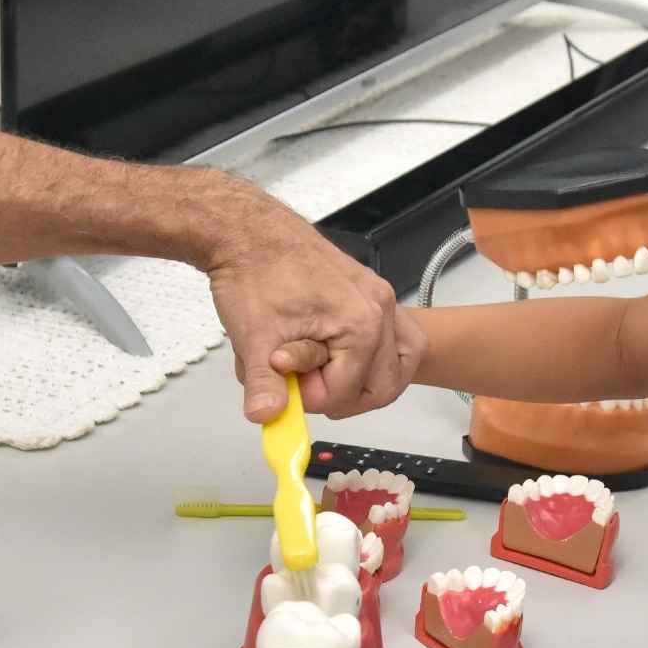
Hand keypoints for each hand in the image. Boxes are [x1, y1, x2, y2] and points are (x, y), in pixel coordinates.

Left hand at [201, 181, 417, 420]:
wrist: (250, 232)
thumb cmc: (255, 272)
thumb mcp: (254, 338)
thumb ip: (264, 385)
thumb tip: (268, 415)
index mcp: (359, 323)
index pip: (347, 393)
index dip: (311, 400)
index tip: (286, 390)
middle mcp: (379, 309)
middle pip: (383, 386)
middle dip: (341, 397)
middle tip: (304, 389)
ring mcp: (379, 298)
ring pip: (397, 364)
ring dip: (366, 382)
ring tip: (324, 378)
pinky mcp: (370, 292)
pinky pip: (394, 338)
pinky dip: (373, 357)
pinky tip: (339, 357)